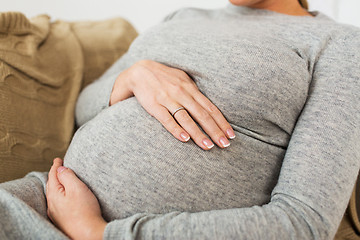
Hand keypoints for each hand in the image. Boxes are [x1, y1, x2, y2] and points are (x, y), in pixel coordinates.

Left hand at [46, 158, 106, 239]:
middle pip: (51, 185)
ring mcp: (57, 214)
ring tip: (61, 180)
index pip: (53, 176)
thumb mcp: (77, 188)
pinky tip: (65, 196)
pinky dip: (60, 195)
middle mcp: (52, 205)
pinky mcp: (63, 220)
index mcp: (54, 195)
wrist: (88, 233)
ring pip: (54, 195)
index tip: (58, 159)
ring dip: (57, 185)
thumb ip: (67, 176)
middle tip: (58, 167)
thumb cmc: (84, 211)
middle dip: (54, 175)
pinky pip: (58, 203)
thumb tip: (60, 169)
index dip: (56, 166)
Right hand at [110, 60, 235, 149]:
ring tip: (208, 146)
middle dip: (215, 130)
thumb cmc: (165, 78)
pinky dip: (176, 129)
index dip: (222, 122)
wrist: (139, 72)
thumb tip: (210, 106)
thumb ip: (195, 92)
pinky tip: (185, 139)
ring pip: (186, 119)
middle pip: (202, 114)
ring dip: (198, 133)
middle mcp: (182, 93)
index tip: (231, 135)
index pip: (210, 107)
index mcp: (190, 88)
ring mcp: (168, 100)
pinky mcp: (154, 106)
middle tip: (225, 144)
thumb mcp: (183, 79)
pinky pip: (167, 119)